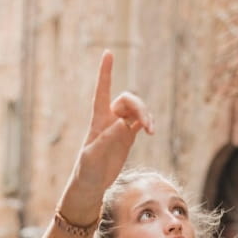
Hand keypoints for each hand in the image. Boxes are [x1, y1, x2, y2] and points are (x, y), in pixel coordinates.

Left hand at [62, 51, 153, 221]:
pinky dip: (148, 123)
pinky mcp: (128, 137)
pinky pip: (141, 122)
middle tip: (145, 124)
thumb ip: (106, 139)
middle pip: (128, 100)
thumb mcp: (93, 156)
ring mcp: (120, 127)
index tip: (108, 53)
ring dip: (146, 115)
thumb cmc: (86, 170)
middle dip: (139, 107)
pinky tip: (151, 131)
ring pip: (137, 110)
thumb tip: (123, 124)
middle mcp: (109, 119)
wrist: (91, 184)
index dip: (105, 73)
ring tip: (150, 130)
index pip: (102, 91)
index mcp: (97, 120)